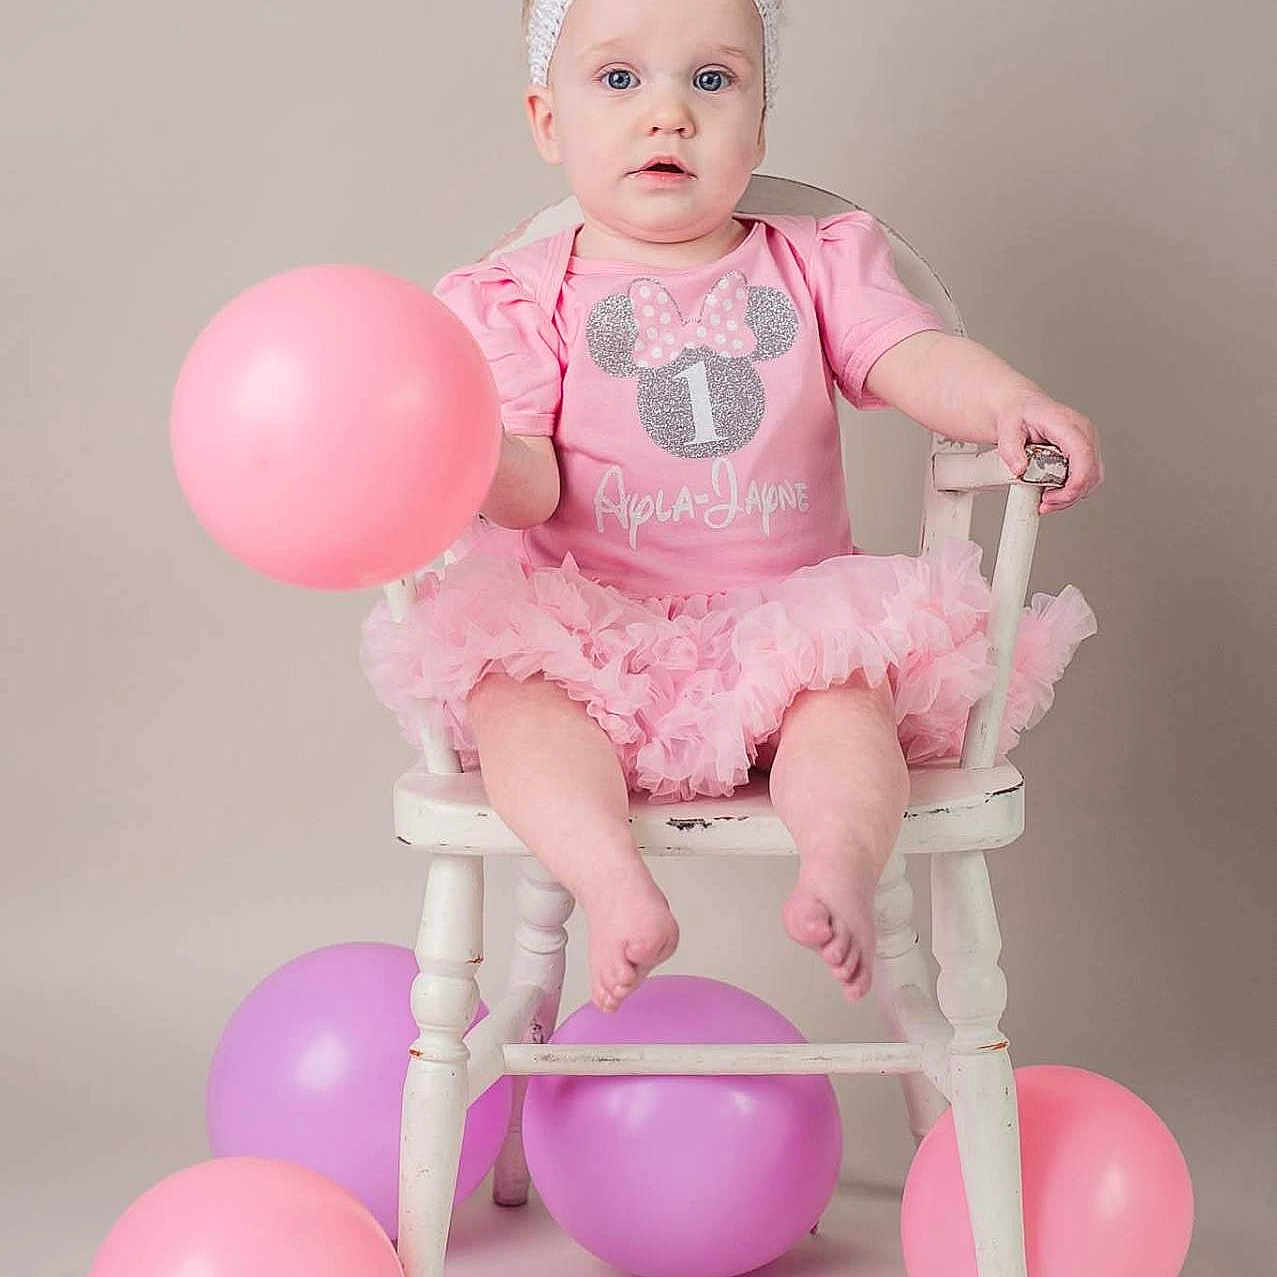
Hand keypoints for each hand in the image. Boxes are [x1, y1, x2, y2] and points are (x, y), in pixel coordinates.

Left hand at [994, 390, 1103, 513]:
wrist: (1020, 407)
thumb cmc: (1017, 414)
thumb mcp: (1006, 429)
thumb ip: (1010, 450)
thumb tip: (1019, 469)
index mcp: (1066, 423)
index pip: (1082, 453)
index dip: (1075, 480)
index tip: (1056, 497)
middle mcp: (1083, 432)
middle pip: (1091, 471)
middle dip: (1069, 494)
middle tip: (1044, 502)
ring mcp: (1087, 442)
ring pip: (1092, 478)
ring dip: (1071, 495)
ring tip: (1046, 500)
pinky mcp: (1084, 452)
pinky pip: (1087, 477)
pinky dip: (1072, 490)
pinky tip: (1054, 492)